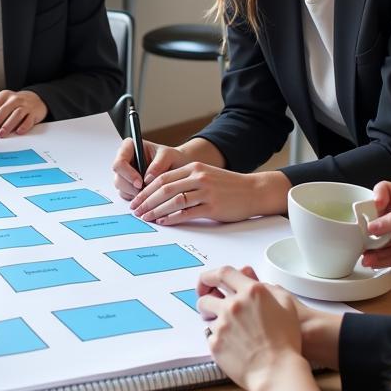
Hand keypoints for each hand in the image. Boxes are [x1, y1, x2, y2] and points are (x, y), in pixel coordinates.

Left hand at [0, 90, 47, 136]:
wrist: (35, 100)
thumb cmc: (14, 105)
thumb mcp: (0, 106)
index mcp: (3, 97)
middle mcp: (14, 99)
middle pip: (2, 111)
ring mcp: (25, 105)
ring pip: (16, 115)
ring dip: (7, 125)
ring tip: (0, 134)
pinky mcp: (34, 112)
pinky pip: (28, 119)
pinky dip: (23, 126)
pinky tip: (18, 132)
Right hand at [112, 138, 189, 197]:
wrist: (177, 167)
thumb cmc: (172, 158)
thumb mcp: (168, 156)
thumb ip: (159, 163)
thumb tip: (148, 177)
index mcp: (129, 147)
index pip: (119, 162)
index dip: (128, 174)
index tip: (140, 182)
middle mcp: (125, 160)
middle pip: (118, 177)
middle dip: (131, 187)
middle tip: (145, 191)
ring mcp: (125, 173)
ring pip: (121, 187)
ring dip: (134, 193)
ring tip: (150, 191)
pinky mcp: (127, 185)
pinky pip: (126, 194)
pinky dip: (136, 198)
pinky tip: (147, 193)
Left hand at [130, 163, 289, 222]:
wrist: (254, 191)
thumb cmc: (228, 185)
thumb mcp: (206, 175)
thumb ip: (185, 180)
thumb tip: (160, 192)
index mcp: (194, 168)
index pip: (162, 178)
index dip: (146, 190)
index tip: (136, 199)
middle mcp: (198, 177)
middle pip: (164, 189)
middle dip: (147, 201)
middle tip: (136, 210)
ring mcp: (206, 192)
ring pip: (174, 201)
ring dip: (156, 211)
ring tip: (146, 218)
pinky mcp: (213, 207)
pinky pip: (187, 213)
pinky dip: (173, 218)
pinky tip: (164, 222)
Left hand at [196, 265, 318, 390]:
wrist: (277, 370)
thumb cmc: (286, 340)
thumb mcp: (286, 304)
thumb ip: (266, 286)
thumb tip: (250, 277)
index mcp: (251, 292)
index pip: (222, 273)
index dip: (211, 275)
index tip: (208, 280)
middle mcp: (233, 305)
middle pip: (206, 296)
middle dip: (207, 299)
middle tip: (212, 305)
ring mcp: (222, 324)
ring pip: (208, 317)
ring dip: (215, 320)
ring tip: (229, 330)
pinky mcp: (215, 343)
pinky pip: (210, 336)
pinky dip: (219, 338)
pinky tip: (233, 346)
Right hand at [361, 181, 390, 268]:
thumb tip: (375, 225)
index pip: (387, 191)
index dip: (377, 196)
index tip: (373, 206)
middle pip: (382, 219)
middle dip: (370, 226)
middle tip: (361, 233)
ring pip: (384, 240)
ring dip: (373, 247)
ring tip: (364, 252)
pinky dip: (381, 259)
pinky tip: (372, 260)